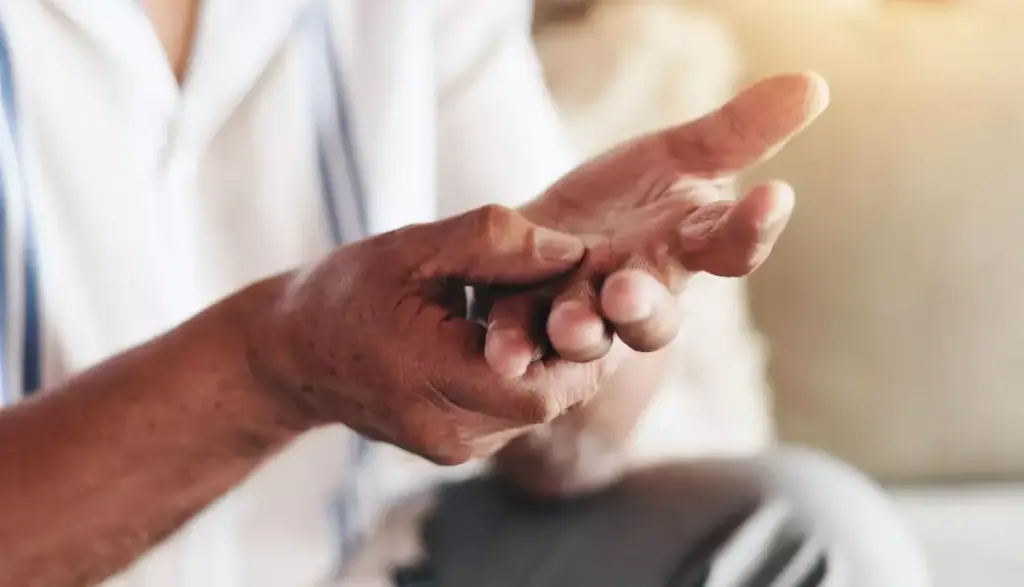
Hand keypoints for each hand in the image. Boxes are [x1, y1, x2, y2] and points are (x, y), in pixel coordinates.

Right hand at [245, 205, 614, 464]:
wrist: (291, 355)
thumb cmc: (345, 291)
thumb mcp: (412, 248)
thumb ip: (492, 241)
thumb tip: (572, 250)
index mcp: (427, 378)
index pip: (541, 385)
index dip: (580, 344)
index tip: (594, 295)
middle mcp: (444, 430)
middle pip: (547, 402)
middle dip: (575, 351)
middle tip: (589, 298)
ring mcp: (450, 448)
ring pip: (535, 412)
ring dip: (555, 364)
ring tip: (560, 311)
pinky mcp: (453, 449)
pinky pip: (512, 417)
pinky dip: (528, 377)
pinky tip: (525, 337)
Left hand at [483, 73, 829, 376]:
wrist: (548, 242)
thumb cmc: (626, 202)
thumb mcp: (677, 155)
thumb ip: (737, 131)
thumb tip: (816, 83)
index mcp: (683, 247)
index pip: (730, 242)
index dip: (753, 224)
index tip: (774, 194)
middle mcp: (639, 292)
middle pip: (654, 312)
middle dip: (643, 305)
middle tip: (625, 292)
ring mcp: (583, 314)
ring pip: (588, 334)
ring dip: (577, 329)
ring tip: (564, 326)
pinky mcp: (529, 323)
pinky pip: (522, 340)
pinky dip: (513, 344)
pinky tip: (502, 351)